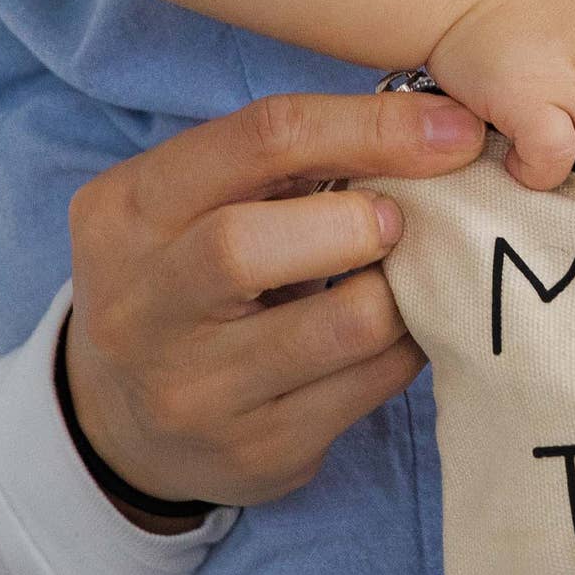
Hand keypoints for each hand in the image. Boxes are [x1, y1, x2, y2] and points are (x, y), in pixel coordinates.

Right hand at [61, 86, 487, 517]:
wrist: (123, 423)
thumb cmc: (186, 280)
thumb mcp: (192, 204)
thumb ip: (281, 162)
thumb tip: (427, 123)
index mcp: (125, 212)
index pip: (258, 140)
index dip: (371, 126)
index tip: (450, 129)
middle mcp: (141, 305)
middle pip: (251, 245)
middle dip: (360, 221)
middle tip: (400, 221)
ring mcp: (195, 389)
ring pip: (340, 326)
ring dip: (402, 289)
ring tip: (409, 273)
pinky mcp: (256, 451)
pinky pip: (370, 386)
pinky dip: (408, 344)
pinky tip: (404, 327)